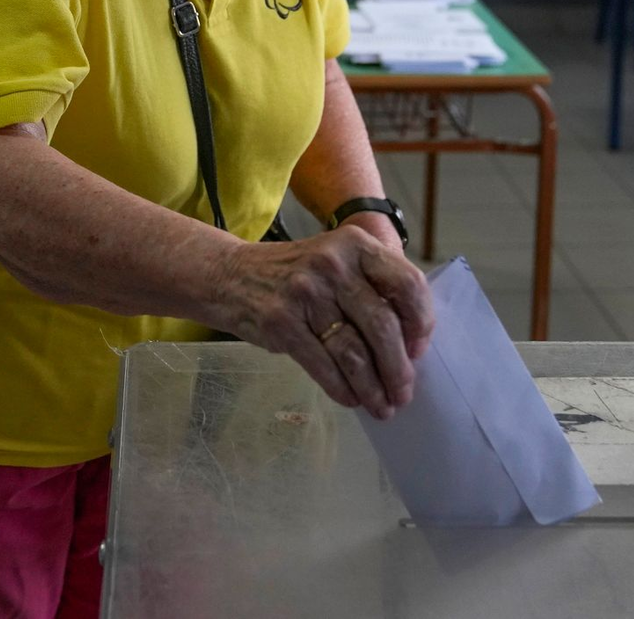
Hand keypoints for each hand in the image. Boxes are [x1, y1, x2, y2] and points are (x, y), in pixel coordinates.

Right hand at [218, 225, 434, 419]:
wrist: (230, 275)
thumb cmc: (295, 274)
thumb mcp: (336, 260)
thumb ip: (371, 286)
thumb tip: (410, 344)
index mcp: (354, 243)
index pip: (407, 284)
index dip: (420, 324)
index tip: (417, 350)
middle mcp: (332, 263)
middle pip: (382, 325)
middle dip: (398, 369)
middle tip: (403, 394)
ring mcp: (305, 292)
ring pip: (354, 352)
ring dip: (373, 388)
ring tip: (382, 406)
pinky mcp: (282, 322)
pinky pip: (324, 366)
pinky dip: (343, 389)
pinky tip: (350, 398)